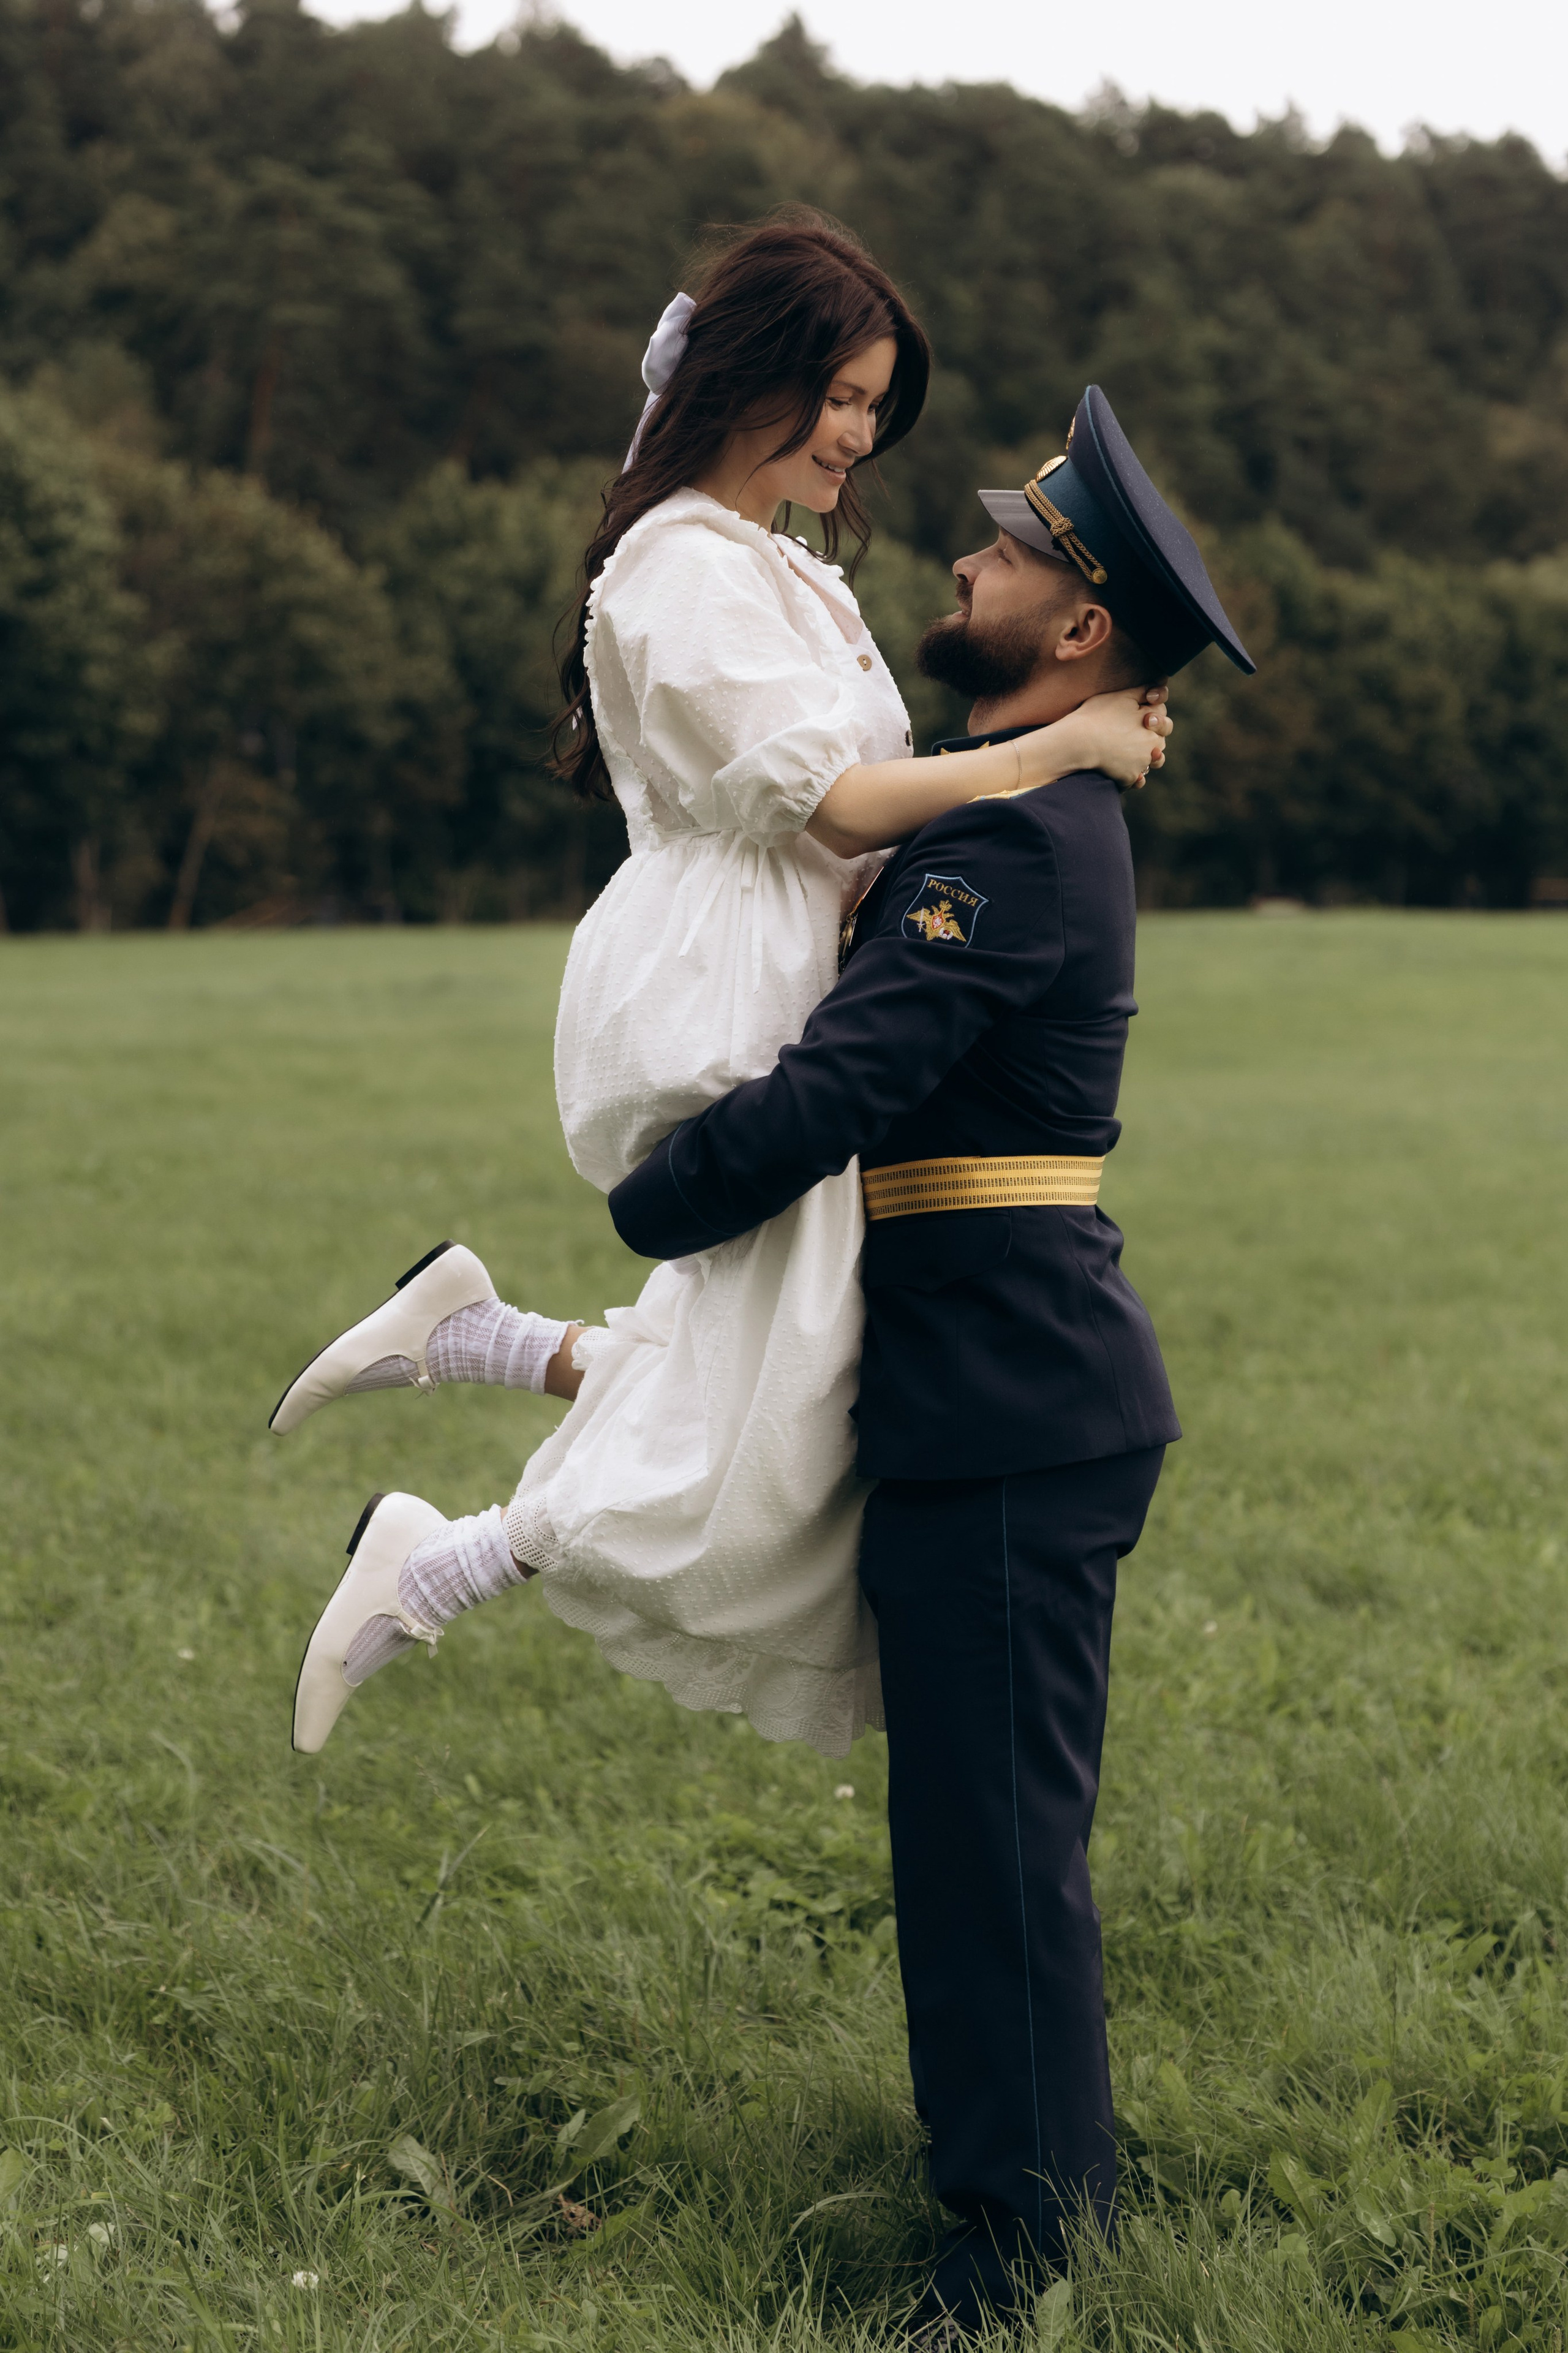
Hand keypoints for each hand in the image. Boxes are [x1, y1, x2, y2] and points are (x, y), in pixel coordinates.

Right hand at [1049, 685, 1172, 788]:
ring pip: (1151, 761)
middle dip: (1152, 736)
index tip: (1139, 713)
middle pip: (1159, 741)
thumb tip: (1163, 680)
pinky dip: (1132, 775)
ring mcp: (1142, 764)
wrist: (1078, 742)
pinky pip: (1135, 779)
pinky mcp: (1129, 778)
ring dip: (1147, 757)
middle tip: (1134, 732)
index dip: (1152, 714)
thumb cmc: (1097, 715)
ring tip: (1132, 753)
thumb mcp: (1122, 696)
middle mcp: (1153, 746)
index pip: (1161, 718)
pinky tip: (1122, 770)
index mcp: (1154, 724)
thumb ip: (1144, 689)